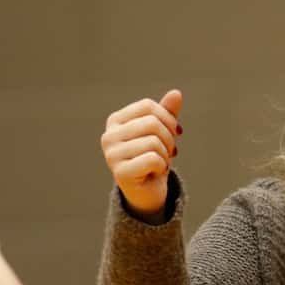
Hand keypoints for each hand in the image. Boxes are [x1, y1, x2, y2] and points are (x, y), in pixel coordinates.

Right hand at [101, 89, 182, 216]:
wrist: (147, 191)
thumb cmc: (153, 158)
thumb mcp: (162, 133)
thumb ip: (167, 113)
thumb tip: (176, 93)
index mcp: (115, 120)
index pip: (148, 106)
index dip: (167, 118)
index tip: (174, 133)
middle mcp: (109, 135)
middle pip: (152, 123)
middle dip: (168, 138)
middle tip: (168, 152)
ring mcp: (111, 154)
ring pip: (154, 142)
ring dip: (165, 155)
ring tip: (159, 163)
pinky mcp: (120, 172)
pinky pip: (152, 159)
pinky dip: (161, 166)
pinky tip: (155, 172)